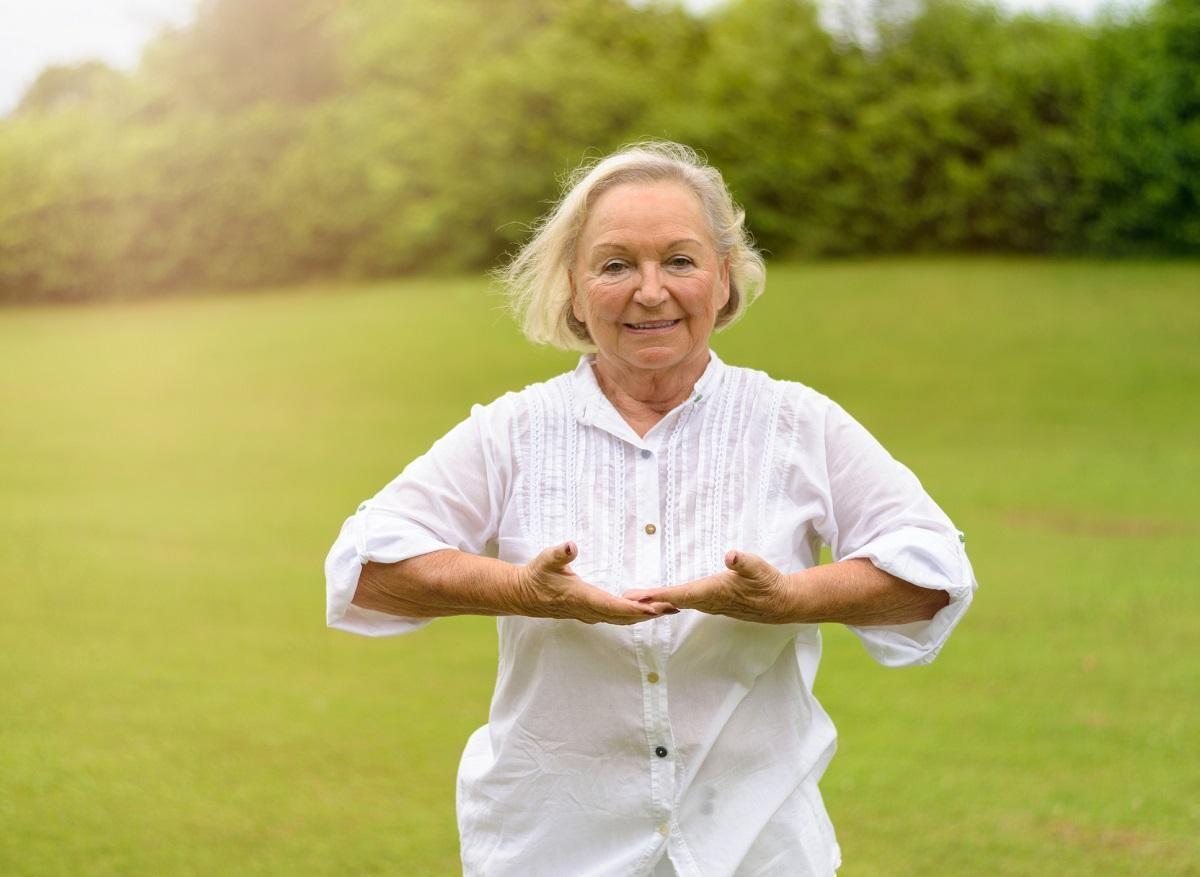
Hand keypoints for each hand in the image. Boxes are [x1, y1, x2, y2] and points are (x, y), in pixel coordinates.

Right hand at [515, 541, 676, 624]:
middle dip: (649, 613)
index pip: (612, 605)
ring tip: (667, 611)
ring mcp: (590, 614)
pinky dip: (634, 615)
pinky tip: (645, 612)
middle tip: (673, 608)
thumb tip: (570, 545)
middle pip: (624, 615)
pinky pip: (616, 617)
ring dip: (645, 616)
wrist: (523, 595)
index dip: (633, 608)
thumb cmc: (536, 575)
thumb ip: (559, 553)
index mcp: (581, 597)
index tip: (652, 609)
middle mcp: (588, 610)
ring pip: (622, 619)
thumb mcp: (545, 559)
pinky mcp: (591, 613)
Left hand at [623, 550, 798, 623]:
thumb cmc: (770, 584)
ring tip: (634, 599)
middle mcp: (709, 601)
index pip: (682, 594)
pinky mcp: (712, 603)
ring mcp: (710, 604)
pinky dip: (669, 601)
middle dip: (648, 601)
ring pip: (677, 603)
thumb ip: (744, 562)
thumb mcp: (760, 568)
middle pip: (672, 601)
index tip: (639, 598)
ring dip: (656, 602)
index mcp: (715, 592)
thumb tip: (731, 555)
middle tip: (623, 599)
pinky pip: (684, 603)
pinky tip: (660, 602)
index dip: (659, 595)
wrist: (781, 603)